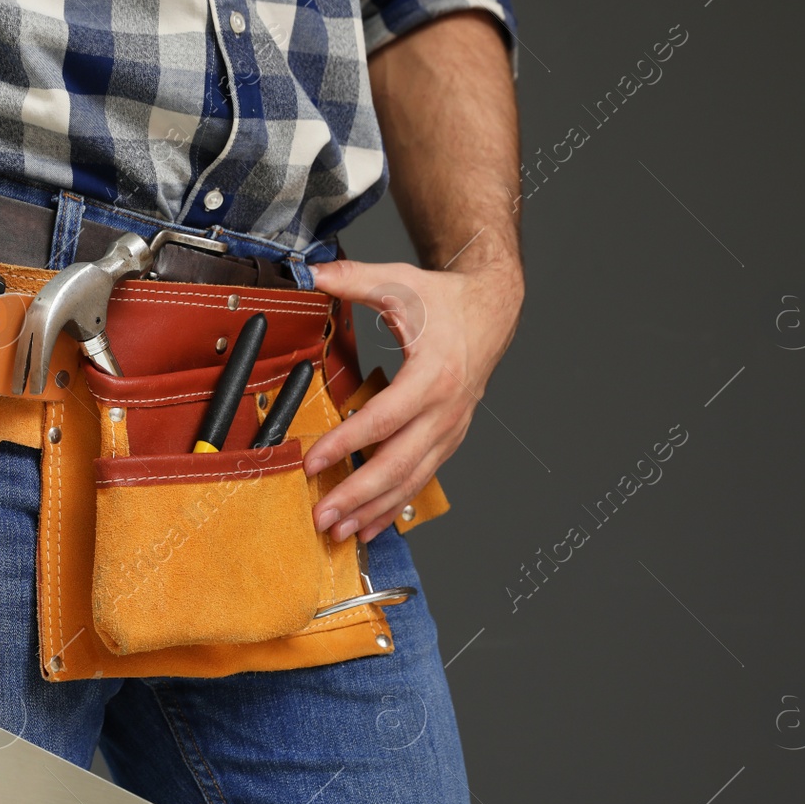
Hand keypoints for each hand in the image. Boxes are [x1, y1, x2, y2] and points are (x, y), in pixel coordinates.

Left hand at [303, 258, 523, 542]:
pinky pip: (420, 481)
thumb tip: (311, 272)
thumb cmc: (446, 302)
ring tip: (339, 532)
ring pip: (410, 481)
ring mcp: (449, 430)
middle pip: (398, 464)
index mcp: (432, 376)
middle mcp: (445, 411)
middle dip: (357, 494)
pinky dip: (395, 507)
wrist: (493, 311)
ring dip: (374, 510)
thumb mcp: (400, 282)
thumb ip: (354, 279)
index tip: (312, 462)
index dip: (346, 444)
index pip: (384, 419)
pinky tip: (370, 526)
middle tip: (322, 514)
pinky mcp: (448, 440)